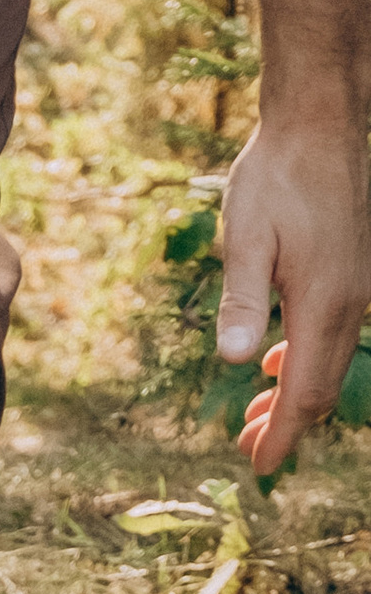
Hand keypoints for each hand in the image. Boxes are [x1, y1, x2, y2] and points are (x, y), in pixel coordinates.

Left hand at [220, 114, 370, 470]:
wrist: (320, 128)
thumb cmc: (276, 177)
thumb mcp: (246, 237)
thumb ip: (243, 300)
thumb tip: (236, 361)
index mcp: (324, 306)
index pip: (306, 395)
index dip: (282, 435)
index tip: (257, 465)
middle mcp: (351, 306)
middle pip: (322, 388)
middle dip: (286, 424)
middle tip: (248, 448)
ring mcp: (357, 290)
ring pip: (329, 362)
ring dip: (294, 392)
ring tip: (257, 414)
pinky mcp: (353, 272)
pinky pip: (332, 334)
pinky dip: (305, 358)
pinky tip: (278, 358)